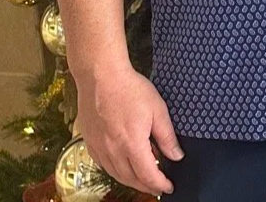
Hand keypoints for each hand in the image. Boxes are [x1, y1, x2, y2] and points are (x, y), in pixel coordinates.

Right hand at [76, 63, 181, 195]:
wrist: (100, 77)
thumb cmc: (130, 89)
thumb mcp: (158, 110)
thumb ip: (167, 136)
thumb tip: (176, 155)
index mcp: (131, 144)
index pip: (147, 175)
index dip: (160, 184)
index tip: (169, 187)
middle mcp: (112, 151)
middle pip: (130, 179)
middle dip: (146, 186)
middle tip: (159, 186)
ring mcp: (98, 148)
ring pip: (115, 174)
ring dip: (131, 180)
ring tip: (144, 179)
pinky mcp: (90, 142)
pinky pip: (103, 165)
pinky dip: (116, 171)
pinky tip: (124, 166)